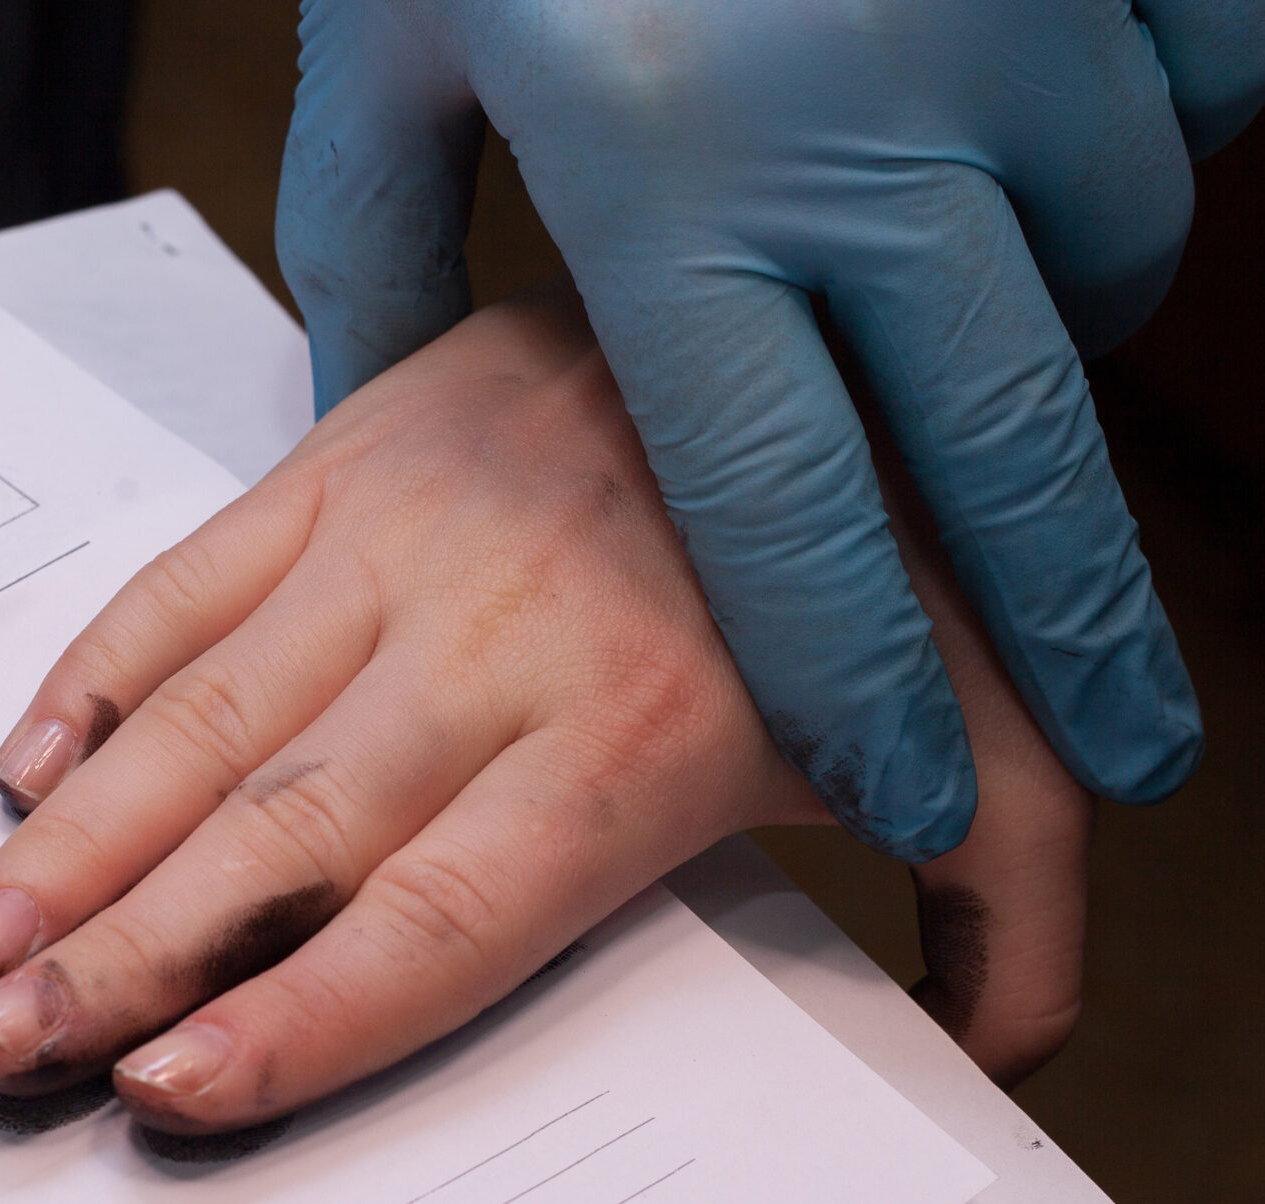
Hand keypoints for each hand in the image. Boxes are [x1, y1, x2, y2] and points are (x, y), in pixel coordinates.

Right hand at [0, 285, 1087, 1136]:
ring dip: (69, 846)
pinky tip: (21, 779)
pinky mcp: (342, 461)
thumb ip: (1011, 911)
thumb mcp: (993, 733)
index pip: (436, 916)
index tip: (168, 1089)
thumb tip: (1004, 1057)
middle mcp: (496, 645)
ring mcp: (400, 543)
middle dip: (122, 956)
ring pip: (201, 719)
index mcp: (634, 735)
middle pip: (278, 836)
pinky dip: (95, 679)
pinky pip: (187, 577)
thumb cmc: (875, 547)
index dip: (297, 1017)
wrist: (806, 294)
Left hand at [275, 0, 1258, 860]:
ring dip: (1054, 335)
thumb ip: (374, 245)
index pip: (781, 516)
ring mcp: (1019, 22)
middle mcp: (867, 126)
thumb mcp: (392, 37)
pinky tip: (1029, 127)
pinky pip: (1186, 104)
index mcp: (668, 186)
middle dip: (1074, 629)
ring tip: (966, 321)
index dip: (857, 680)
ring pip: (1102, 274)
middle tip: (1126, 743)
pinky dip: (1129, 148)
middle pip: (1009, 457)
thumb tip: (360, 416)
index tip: (910, 789)